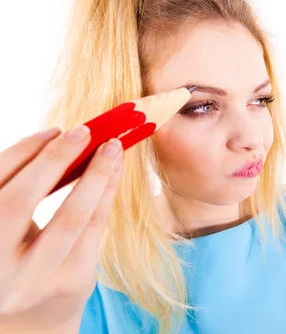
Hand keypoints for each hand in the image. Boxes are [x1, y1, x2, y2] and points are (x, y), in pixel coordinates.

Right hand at [0, 126, 122, 332]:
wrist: (33, 320)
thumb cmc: (15, 259)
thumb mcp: (7, 230)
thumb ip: (20, 193)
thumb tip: (60, 142)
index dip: (21, 154)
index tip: (53, 130)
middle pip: (18, 203)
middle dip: (53, 160)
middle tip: (84, 131)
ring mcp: (32, 279)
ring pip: (68, 217)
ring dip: (94, 175)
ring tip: (112, 146)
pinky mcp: (71, 282)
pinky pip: (94, 229)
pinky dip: (106, 194)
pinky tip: (115, 171)